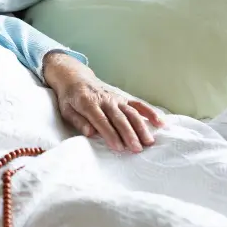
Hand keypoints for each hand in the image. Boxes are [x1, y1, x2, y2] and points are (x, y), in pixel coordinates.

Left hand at [43, 52, 163, 152]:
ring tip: (149, 142)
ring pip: (131, 113)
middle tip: (137, 149)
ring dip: (141, 127)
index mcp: (88, 103)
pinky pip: (139, 105)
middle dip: (129, 134)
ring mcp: (116, 98)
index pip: (101, 121)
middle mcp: (105, 99)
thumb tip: (90, 132)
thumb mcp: (66, 110)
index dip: (110, 134)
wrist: (75, 78)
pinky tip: (160, 123)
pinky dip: (150, 113)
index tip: (118, 147)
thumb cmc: (70, 98)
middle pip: (119, 118)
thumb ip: (78, 121)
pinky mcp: (123, 98)